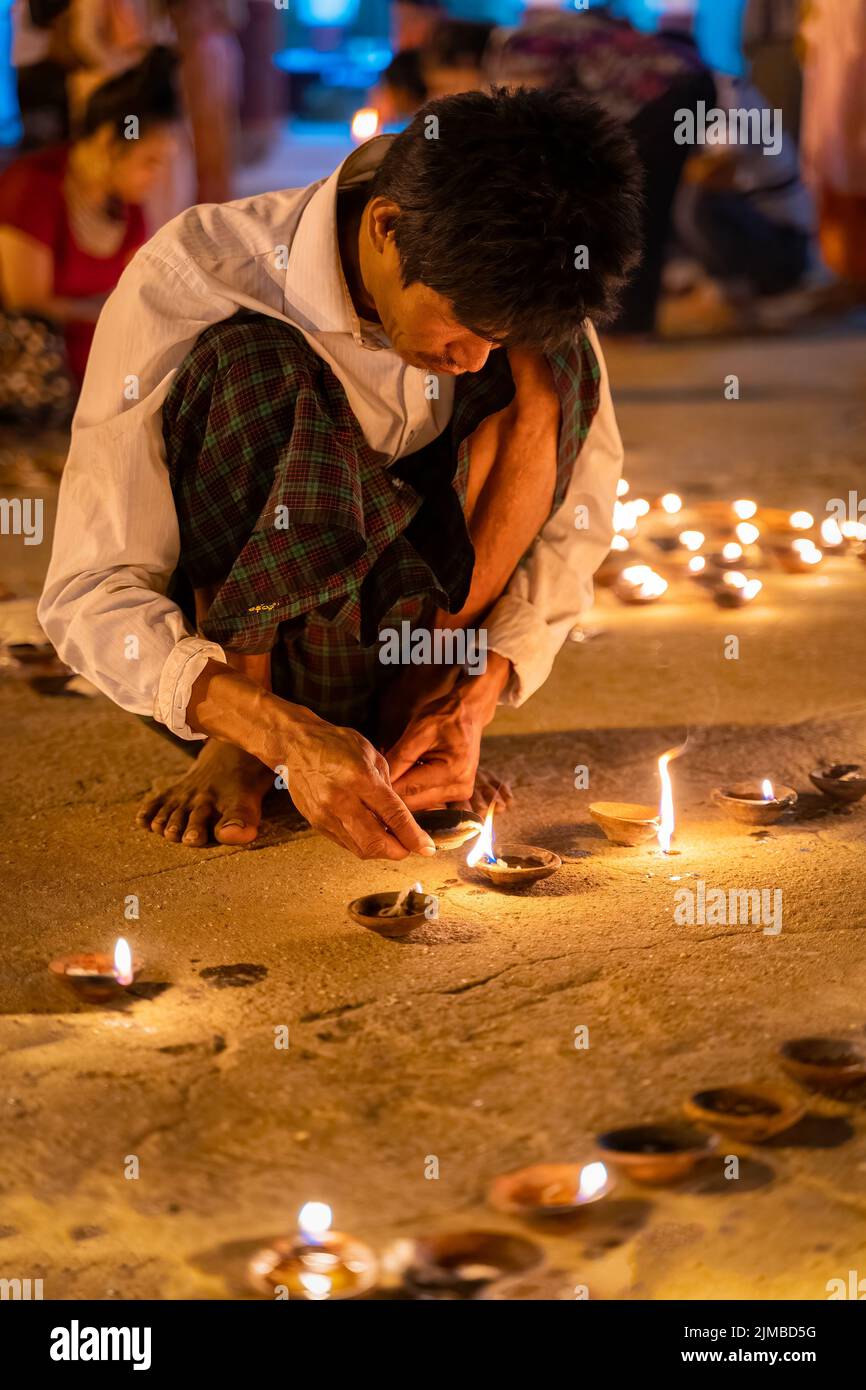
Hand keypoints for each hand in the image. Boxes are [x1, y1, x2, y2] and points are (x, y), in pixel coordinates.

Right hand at [186, 662, 435, 860]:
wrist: (294, 745)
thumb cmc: (335, 744)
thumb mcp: (371, 755)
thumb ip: (388, 786)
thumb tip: (402, 815)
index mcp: (360, 778)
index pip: (393, 816)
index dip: (413, 836)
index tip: (427, 848)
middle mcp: (341, 800)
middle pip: (376, 842)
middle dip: (398, 850)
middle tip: (410, 847)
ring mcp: (325, 814)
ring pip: (360, 848)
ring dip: (381, 850)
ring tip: (392, 841)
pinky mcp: (316, 822)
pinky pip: (346, 843)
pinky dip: (363, 844)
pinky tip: (371, 835)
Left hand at [386, 686, 482, 808]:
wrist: (468, 713)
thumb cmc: (444, 716)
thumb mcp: (418, 730)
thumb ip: (399, 757)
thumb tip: (378, 780)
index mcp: (453, 771)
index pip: (409, 789)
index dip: (385, 787)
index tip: (365, 783)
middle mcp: (460, 787)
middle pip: (414, 802)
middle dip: (393, 792)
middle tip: (374, 779)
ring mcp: (460, 793)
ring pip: (419, 804)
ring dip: (402, 792)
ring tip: (392, 773)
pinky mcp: (457, 794)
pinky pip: (427, 800)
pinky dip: (413, 791)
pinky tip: (406, 776)